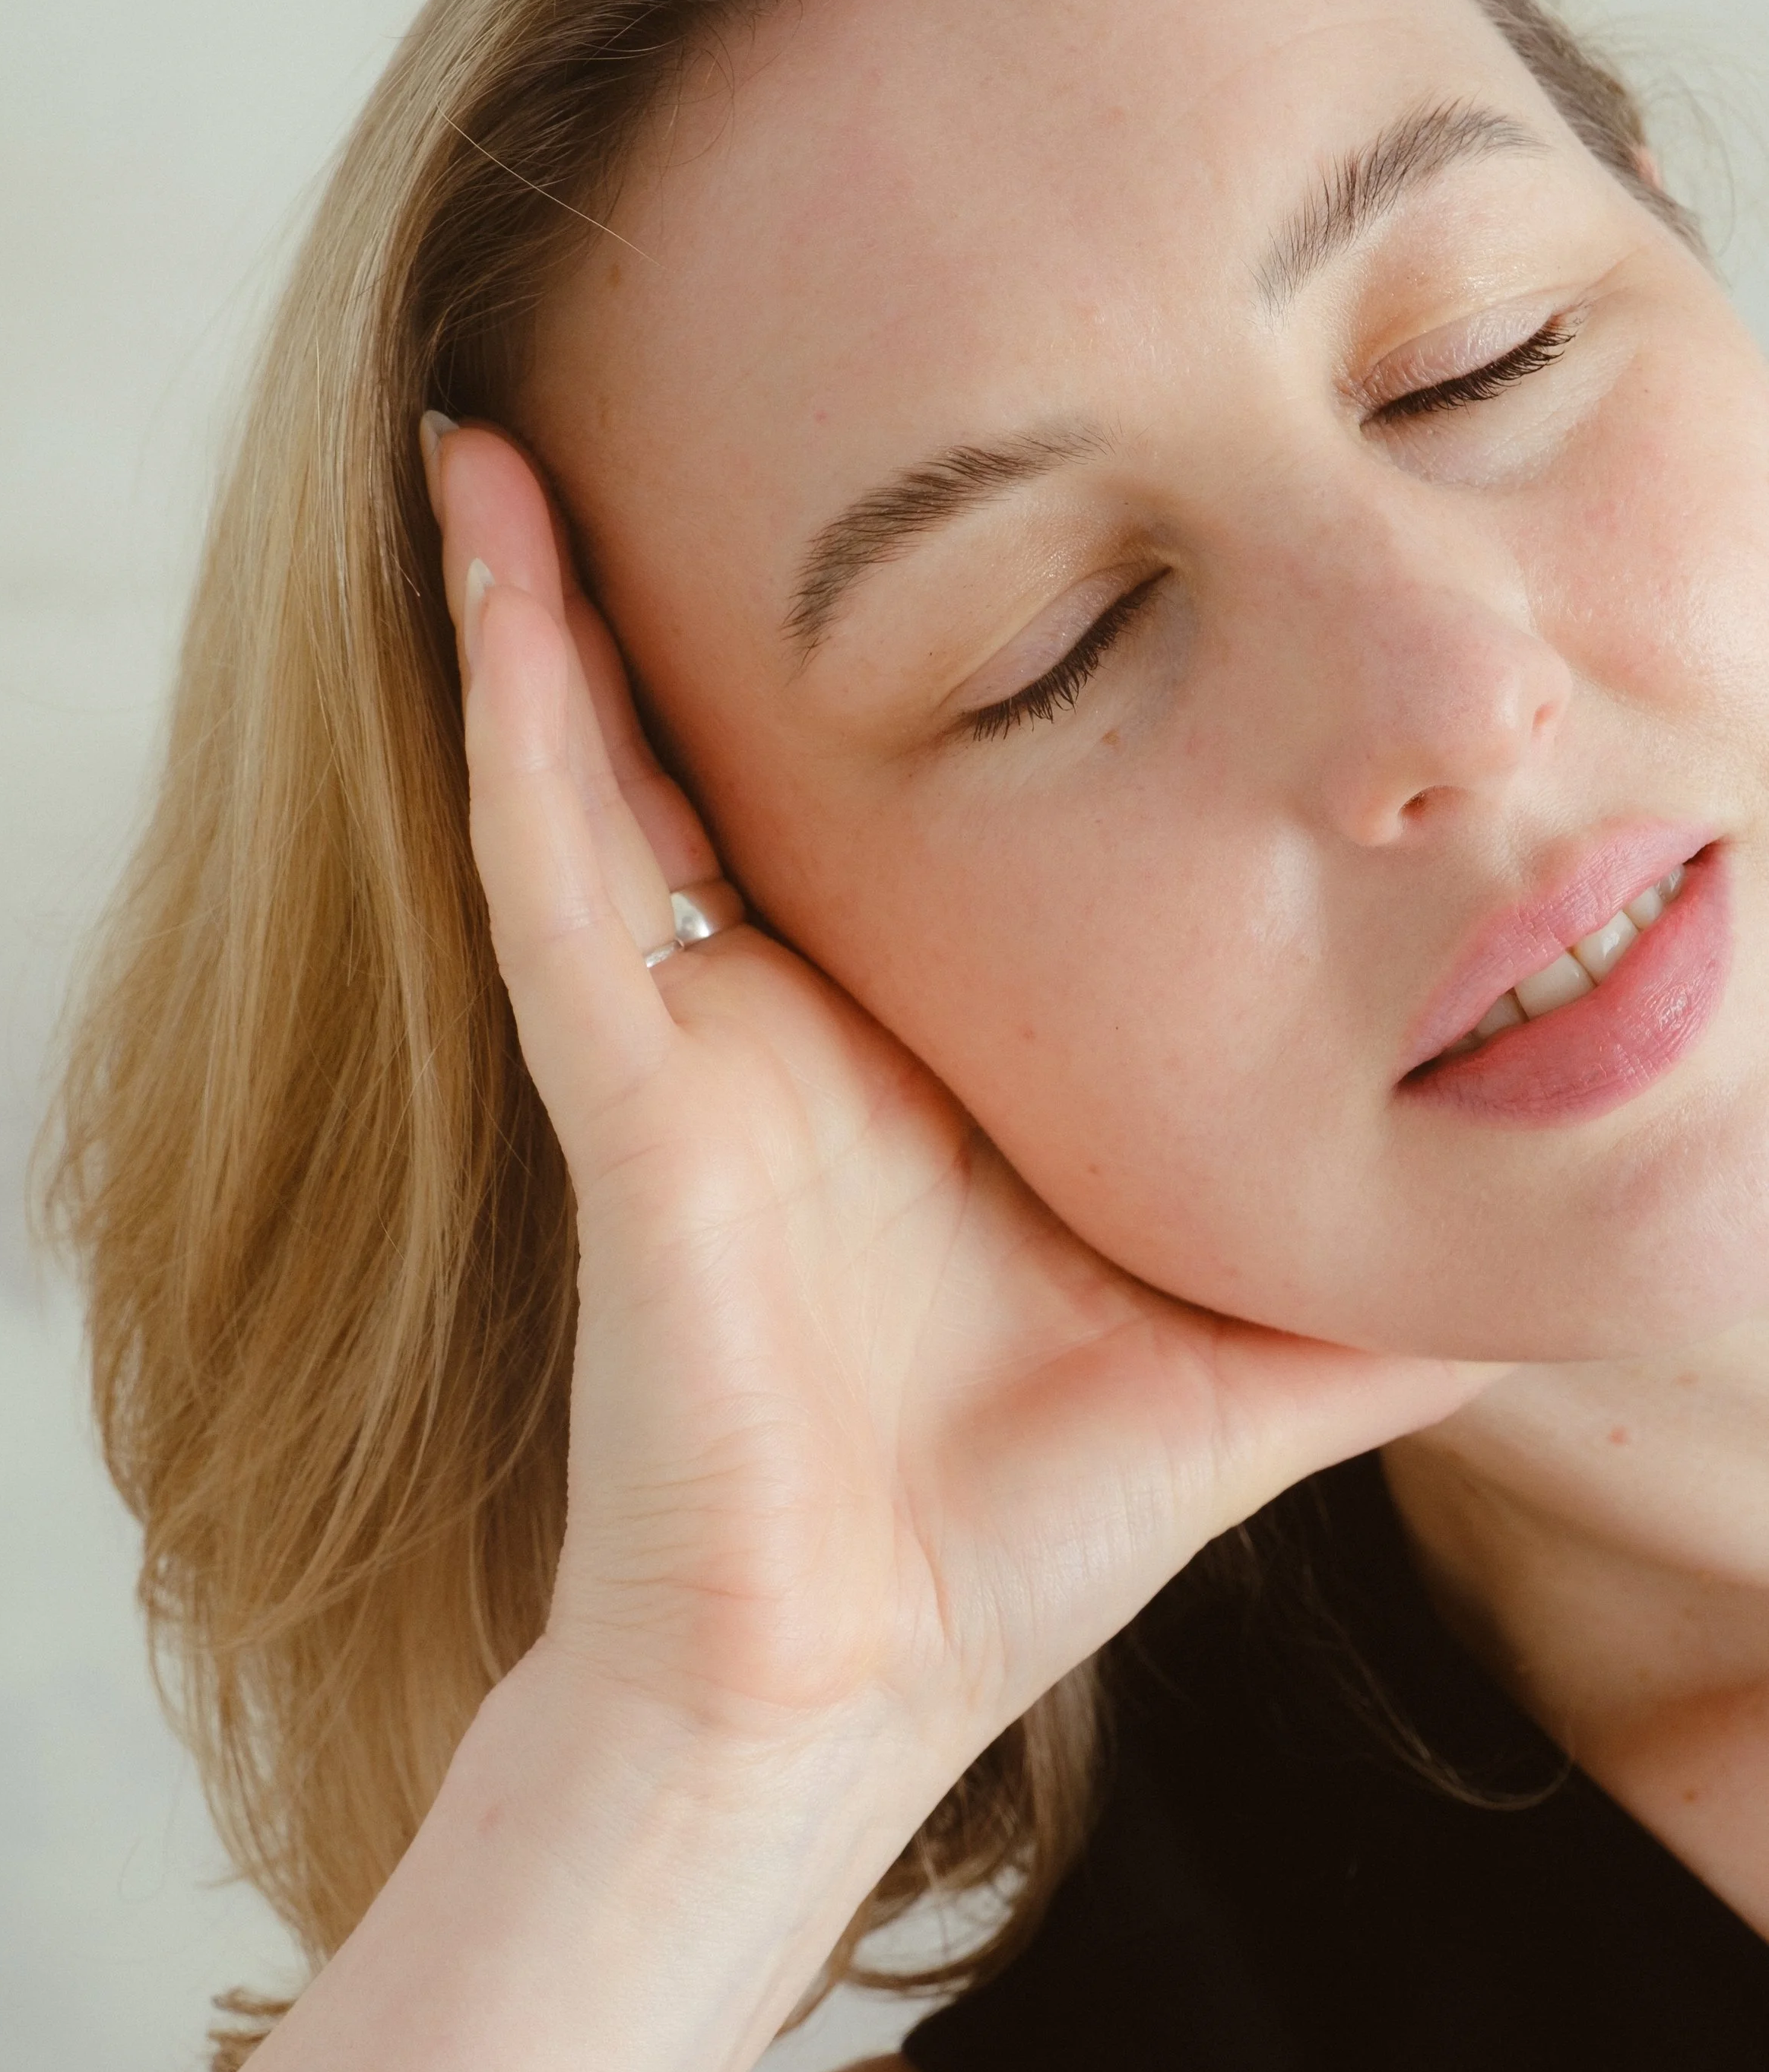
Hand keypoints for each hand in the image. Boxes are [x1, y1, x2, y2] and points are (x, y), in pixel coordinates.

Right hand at [424, 423, 1484, 1825]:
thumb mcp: (1258, 1357)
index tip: (1018, 516)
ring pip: (612, 760)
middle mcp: (802, 1031)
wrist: (840, 1682)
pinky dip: (512, 684)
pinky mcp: (623, 1085)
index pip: (929, 832)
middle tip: (787, 400)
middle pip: (760, 763)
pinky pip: (549, 847)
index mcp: (933, 1075)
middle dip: (750, 592)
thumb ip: (1395, 1272)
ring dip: (572, 584)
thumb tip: (1583, 1220)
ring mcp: (695, 1044)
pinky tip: (488, 521)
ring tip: (541, 389)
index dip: (958, 680)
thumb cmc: (1015, 1535)